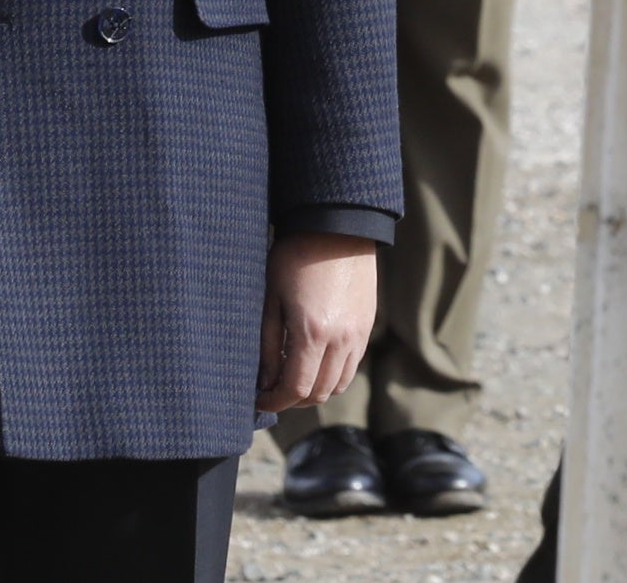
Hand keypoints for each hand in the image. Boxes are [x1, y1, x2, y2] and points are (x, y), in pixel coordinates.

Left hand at [257, 232, 377, 415]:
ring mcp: (358, 334)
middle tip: (272, 390)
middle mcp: (340, 340)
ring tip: (293, 377)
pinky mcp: (367, 326)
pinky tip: (315, 361)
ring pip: (337, 384)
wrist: (337, 226)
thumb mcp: (272, 298)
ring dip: (314, 390)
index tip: (259, 399)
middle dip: (292, 399)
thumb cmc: (295, 257)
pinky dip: (332, 375)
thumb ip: (268, 345)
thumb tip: (265, 382)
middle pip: (318, 393)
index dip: (275, 401)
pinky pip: (351, 366)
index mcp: (312, 333)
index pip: (296, 390)